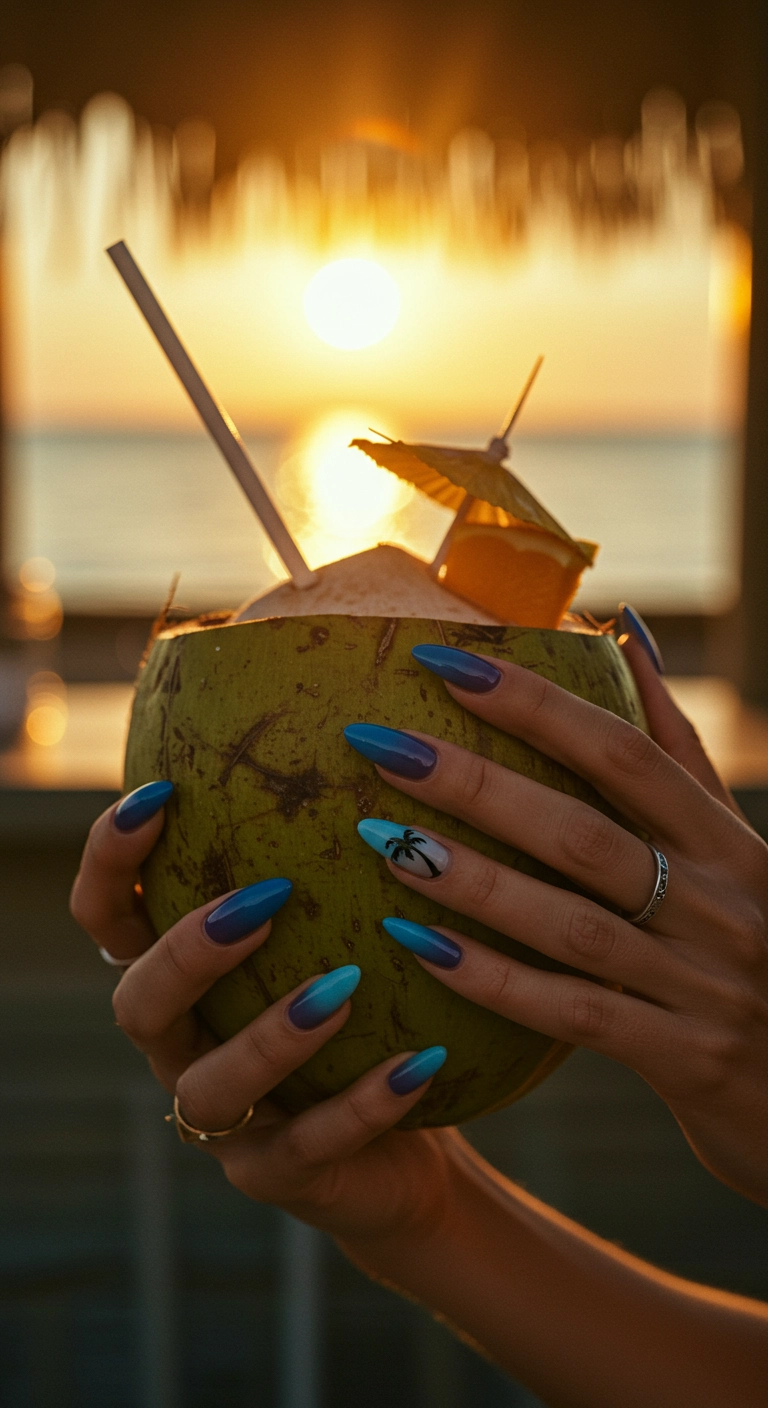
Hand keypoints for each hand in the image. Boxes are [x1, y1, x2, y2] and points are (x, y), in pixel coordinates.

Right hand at [69, 792, 457, 1242]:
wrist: (403, 1143)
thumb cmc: (368, 1002)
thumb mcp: (343, 922)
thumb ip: (327, 845)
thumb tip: (357, 714)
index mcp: (179, 976)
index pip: (110, 915)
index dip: (114, 859)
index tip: (161, 793)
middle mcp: (183, 1043)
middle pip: (139, 1002)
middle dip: (188, 949)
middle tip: (264, 899)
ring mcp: (225, 1120)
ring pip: (210, 1086)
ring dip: (270, 1036)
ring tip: (345, 985)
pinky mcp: (279, 1176)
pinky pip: (311, 1144)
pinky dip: (362, 1103)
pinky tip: (423, 1062)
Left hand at [346, 624, 767, 1206]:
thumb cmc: (753, 945)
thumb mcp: (732, 846)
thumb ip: (675, 747)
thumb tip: (623, 629)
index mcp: (729, 842)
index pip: (624, 753)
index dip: (536, 704)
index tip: (444, 664)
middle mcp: (722, 904)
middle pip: (584, 834)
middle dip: (478, 785)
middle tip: (382, 747)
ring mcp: (705, 985)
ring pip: (570, 925)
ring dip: (472, 881)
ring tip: (383, 841)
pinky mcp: (684, 1057)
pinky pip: (572, 1014)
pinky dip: (493, 979)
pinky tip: (418, 947)